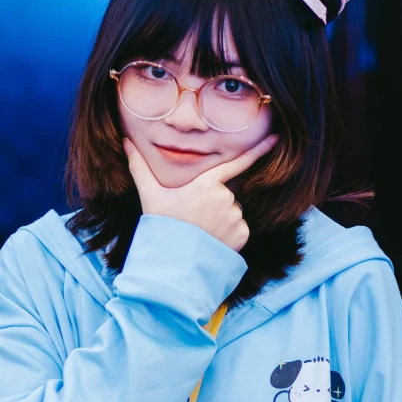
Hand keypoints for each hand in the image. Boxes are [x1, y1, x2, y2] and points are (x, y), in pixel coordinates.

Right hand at [122, 135, 278, 251]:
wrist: (174, 264)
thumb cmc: (161, 226)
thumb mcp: (150, 196)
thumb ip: (140, 168)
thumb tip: (125, 142)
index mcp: (207, 185)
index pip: (237, 163)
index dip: (258, 149)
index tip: (276, 138)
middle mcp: (225, 198)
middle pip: (224, 194)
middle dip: (212, 204)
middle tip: (192, 220)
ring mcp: (235, 217)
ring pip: (231, 212)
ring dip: (219, 220)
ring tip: (200, 233)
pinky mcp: (242, 235)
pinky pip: (238, 229)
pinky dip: (227, 234)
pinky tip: (211, 241)